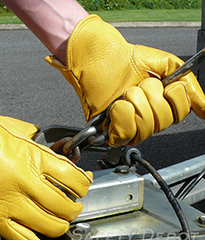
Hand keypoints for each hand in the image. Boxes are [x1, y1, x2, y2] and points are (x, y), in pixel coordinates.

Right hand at [0, 101, 92, 239]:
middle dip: (76, 207)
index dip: (85, 183)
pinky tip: (43, 238)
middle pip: (65, 206)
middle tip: (76, 203)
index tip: (85, 182)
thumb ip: (44, 142)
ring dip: (62, 223)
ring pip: (48, 225)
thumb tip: (60, 148)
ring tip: (63, 218)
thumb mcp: (24, 130)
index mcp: (35, 158)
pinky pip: (21, 237)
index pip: (74, 179)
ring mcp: (10, 201)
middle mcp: (25, 182)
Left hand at [46, 14, 204, 146]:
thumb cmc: (127, 60)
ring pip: (146, 129)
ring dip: (135, 104)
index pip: (179, 114)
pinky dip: (122, 117)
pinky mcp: (113, 130)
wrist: (98, 58)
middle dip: (150, 98)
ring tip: (125, 94)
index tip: (163, 84)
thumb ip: (188, 85)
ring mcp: (131, 126)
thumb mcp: (166, 65)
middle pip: (163, 122)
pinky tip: (116, 106)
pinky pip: (127, 134)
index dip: (173, 98)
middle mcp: (148, 118)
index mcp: (161, 104)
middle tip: (138, 85)